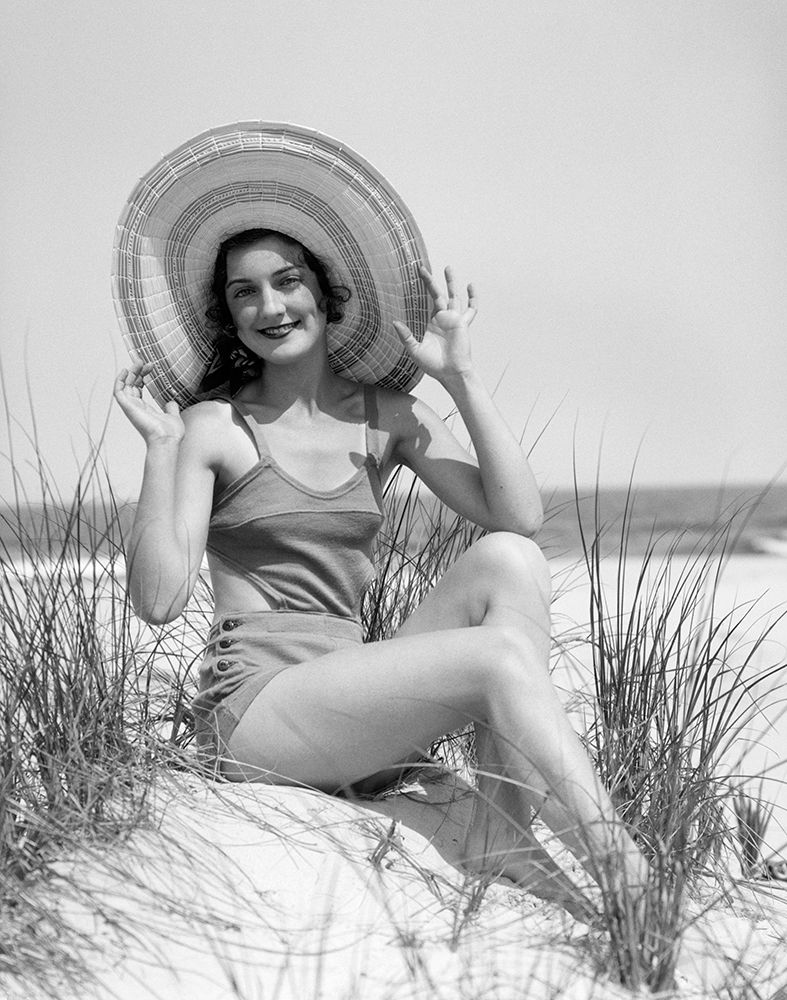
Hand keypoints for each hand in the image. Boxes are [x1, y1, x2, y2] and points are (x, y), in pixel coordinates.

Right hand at [113, 356, 184, 444]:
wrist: (167, 440)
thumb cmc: (170, 433)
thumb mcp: (172, 416)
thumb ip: (170, 408)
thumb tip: (171, 402)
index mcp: (144, 409)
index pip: (138, 389)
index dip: (142, 376)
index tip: (150, 367)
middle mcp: (136, 408)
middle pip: (131, 384)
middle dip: (137, 371)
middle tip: (144, 361)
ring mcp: (131, 407)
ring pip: (125, 386)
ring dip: (131, 372)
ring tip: (139, 362)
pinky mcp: (128, 407)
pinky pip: (118, 392)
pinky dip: (119, 381)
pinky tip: (126, 370)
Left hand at [393, 266, 476, 385]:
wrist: (450, 372)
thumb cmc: (433, 365)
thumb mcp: (414, 350)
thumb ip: (406, 336)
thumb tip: (394, 323)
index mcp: (430, 323)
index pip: (424, 303)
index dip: (419, 292)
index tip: (413, 279)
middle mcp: (442, 318)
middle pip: (436, 294)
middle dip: (430, 281)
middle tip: (422, 268)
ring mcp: (453, 319)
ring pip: (453, 296)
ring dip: (451, 282)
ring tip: (448, 268)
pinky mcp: (462, 323)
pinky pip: (471, 309)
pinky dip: (473, 298)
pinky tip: (471, 286)